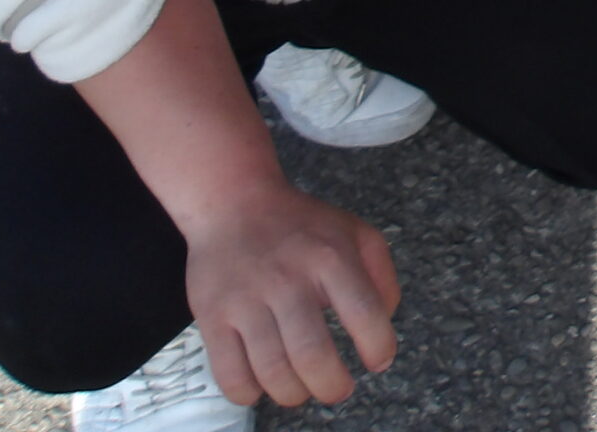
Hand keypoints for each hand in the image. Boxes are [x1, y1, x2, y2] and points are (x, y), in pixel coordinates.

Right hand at [183, 178, 400, 407]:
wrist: (233, 203)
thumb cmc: (303, 227)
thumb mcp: (356, 233)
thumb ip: (381, 277)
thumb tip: (384, 327)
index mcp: (331, 257)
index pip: (365, 313)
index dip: (378, 347)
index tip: (378, 361)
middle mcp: (288, 278)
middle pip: (313, 355)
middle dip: (332, 386)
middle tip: (338, 389)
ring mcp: (246, 299)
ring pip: (272, 371)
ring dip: (294, 394)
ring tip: (302, 389)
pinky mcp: (212, 315)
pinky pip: (230, 374)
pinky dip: (250, 393)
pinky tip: (263, 385)